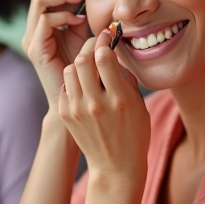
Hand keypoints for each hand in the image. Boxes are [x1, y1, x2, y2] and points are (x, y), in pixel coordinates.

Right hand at [22, 0, 89, 108]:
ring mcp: (32, 39)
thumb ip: (79, 17)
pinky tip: (77, 21)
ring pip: (38, 2)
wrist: (76, 96)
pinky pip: (44, 21)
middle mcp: (33, 30)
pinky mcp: (36, 49)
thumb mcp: (81, 36)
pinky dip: (62, 16)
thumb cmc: (81, 68)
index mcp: (41, 25)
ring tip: (79, 0)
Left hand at [59, 30, 149, 180]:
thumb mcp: (139, 105)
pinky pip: (65, 86)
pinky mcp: (66, 115)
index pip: (104, 57)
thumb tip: (114, 52)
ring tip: (90, 68)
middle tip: (96, 46)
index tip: (107, 36)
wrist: (115, 167)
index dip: (105, 41)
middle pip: (83, 60)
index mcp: (119, 99)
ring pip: (70, 70)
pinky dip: (73, 81)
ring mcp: (77, 110)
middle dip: (90, 47)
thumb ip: (126, 78)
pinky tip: (83, 86)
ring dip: (80, 64)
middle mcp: (96, 103)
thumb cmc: (133, 134)